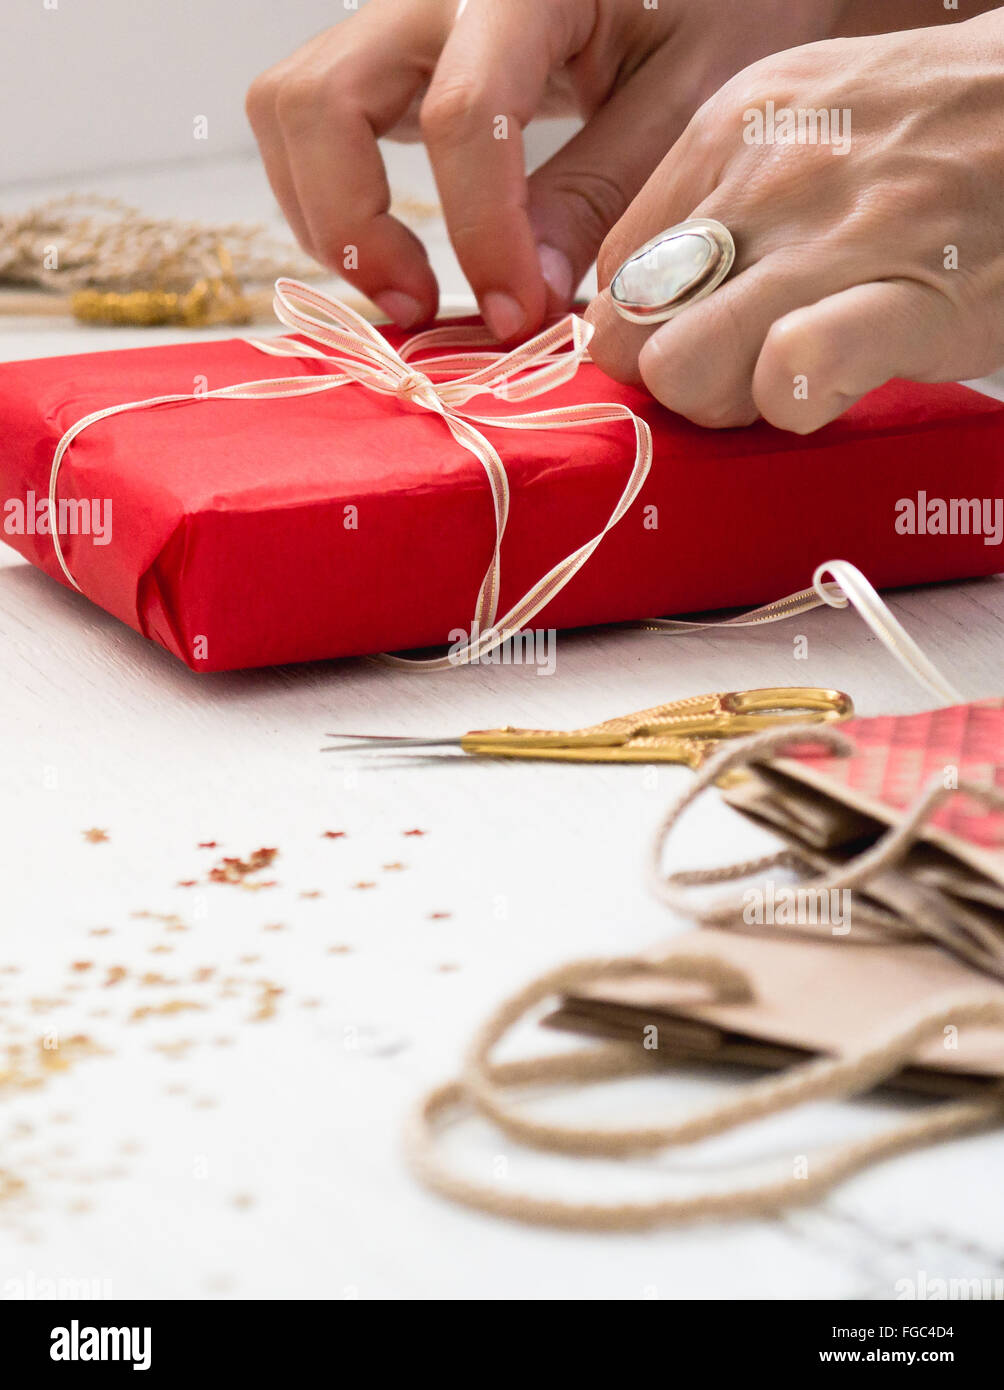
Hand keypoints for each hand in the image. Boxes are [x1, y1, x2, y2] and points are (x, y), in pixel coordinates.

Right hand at [246, 0, 849, 339]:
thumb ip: (603, 188)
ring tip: (410, 290)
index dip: (479, 233)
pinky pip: (318, 126)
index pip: (463, 114)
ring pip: (294, 112)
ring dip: (329, 218)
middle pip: (318, 100)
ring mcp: (403, 20)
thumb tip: (520, 295)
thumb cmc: (721, 10)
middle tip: (421, 307)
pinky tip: (405, 254)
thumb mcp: (690, 94)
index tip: (515, 315)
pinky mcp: (395, 59)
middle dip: (353, 226)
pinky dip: (337, 202)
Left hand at [587, 10, 1003, 431]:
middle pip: (633, 339)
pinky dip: (796, 399)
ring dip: (733, 401)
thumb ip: (713, 202)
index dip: (655, 332)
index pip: (618, 280)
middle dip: (678, 379)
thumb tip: (648, 298)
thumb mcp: (797, 124)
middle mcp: (765, 180)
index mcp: (728, 133)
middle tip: (742, 374)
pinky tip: (838, 383)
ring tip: (796, 377)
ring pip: (687, 370)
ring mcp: (835, 238)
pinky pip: (791, 373)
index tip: (705, 336)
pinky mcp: (910, 299)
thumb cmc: (924, 133)